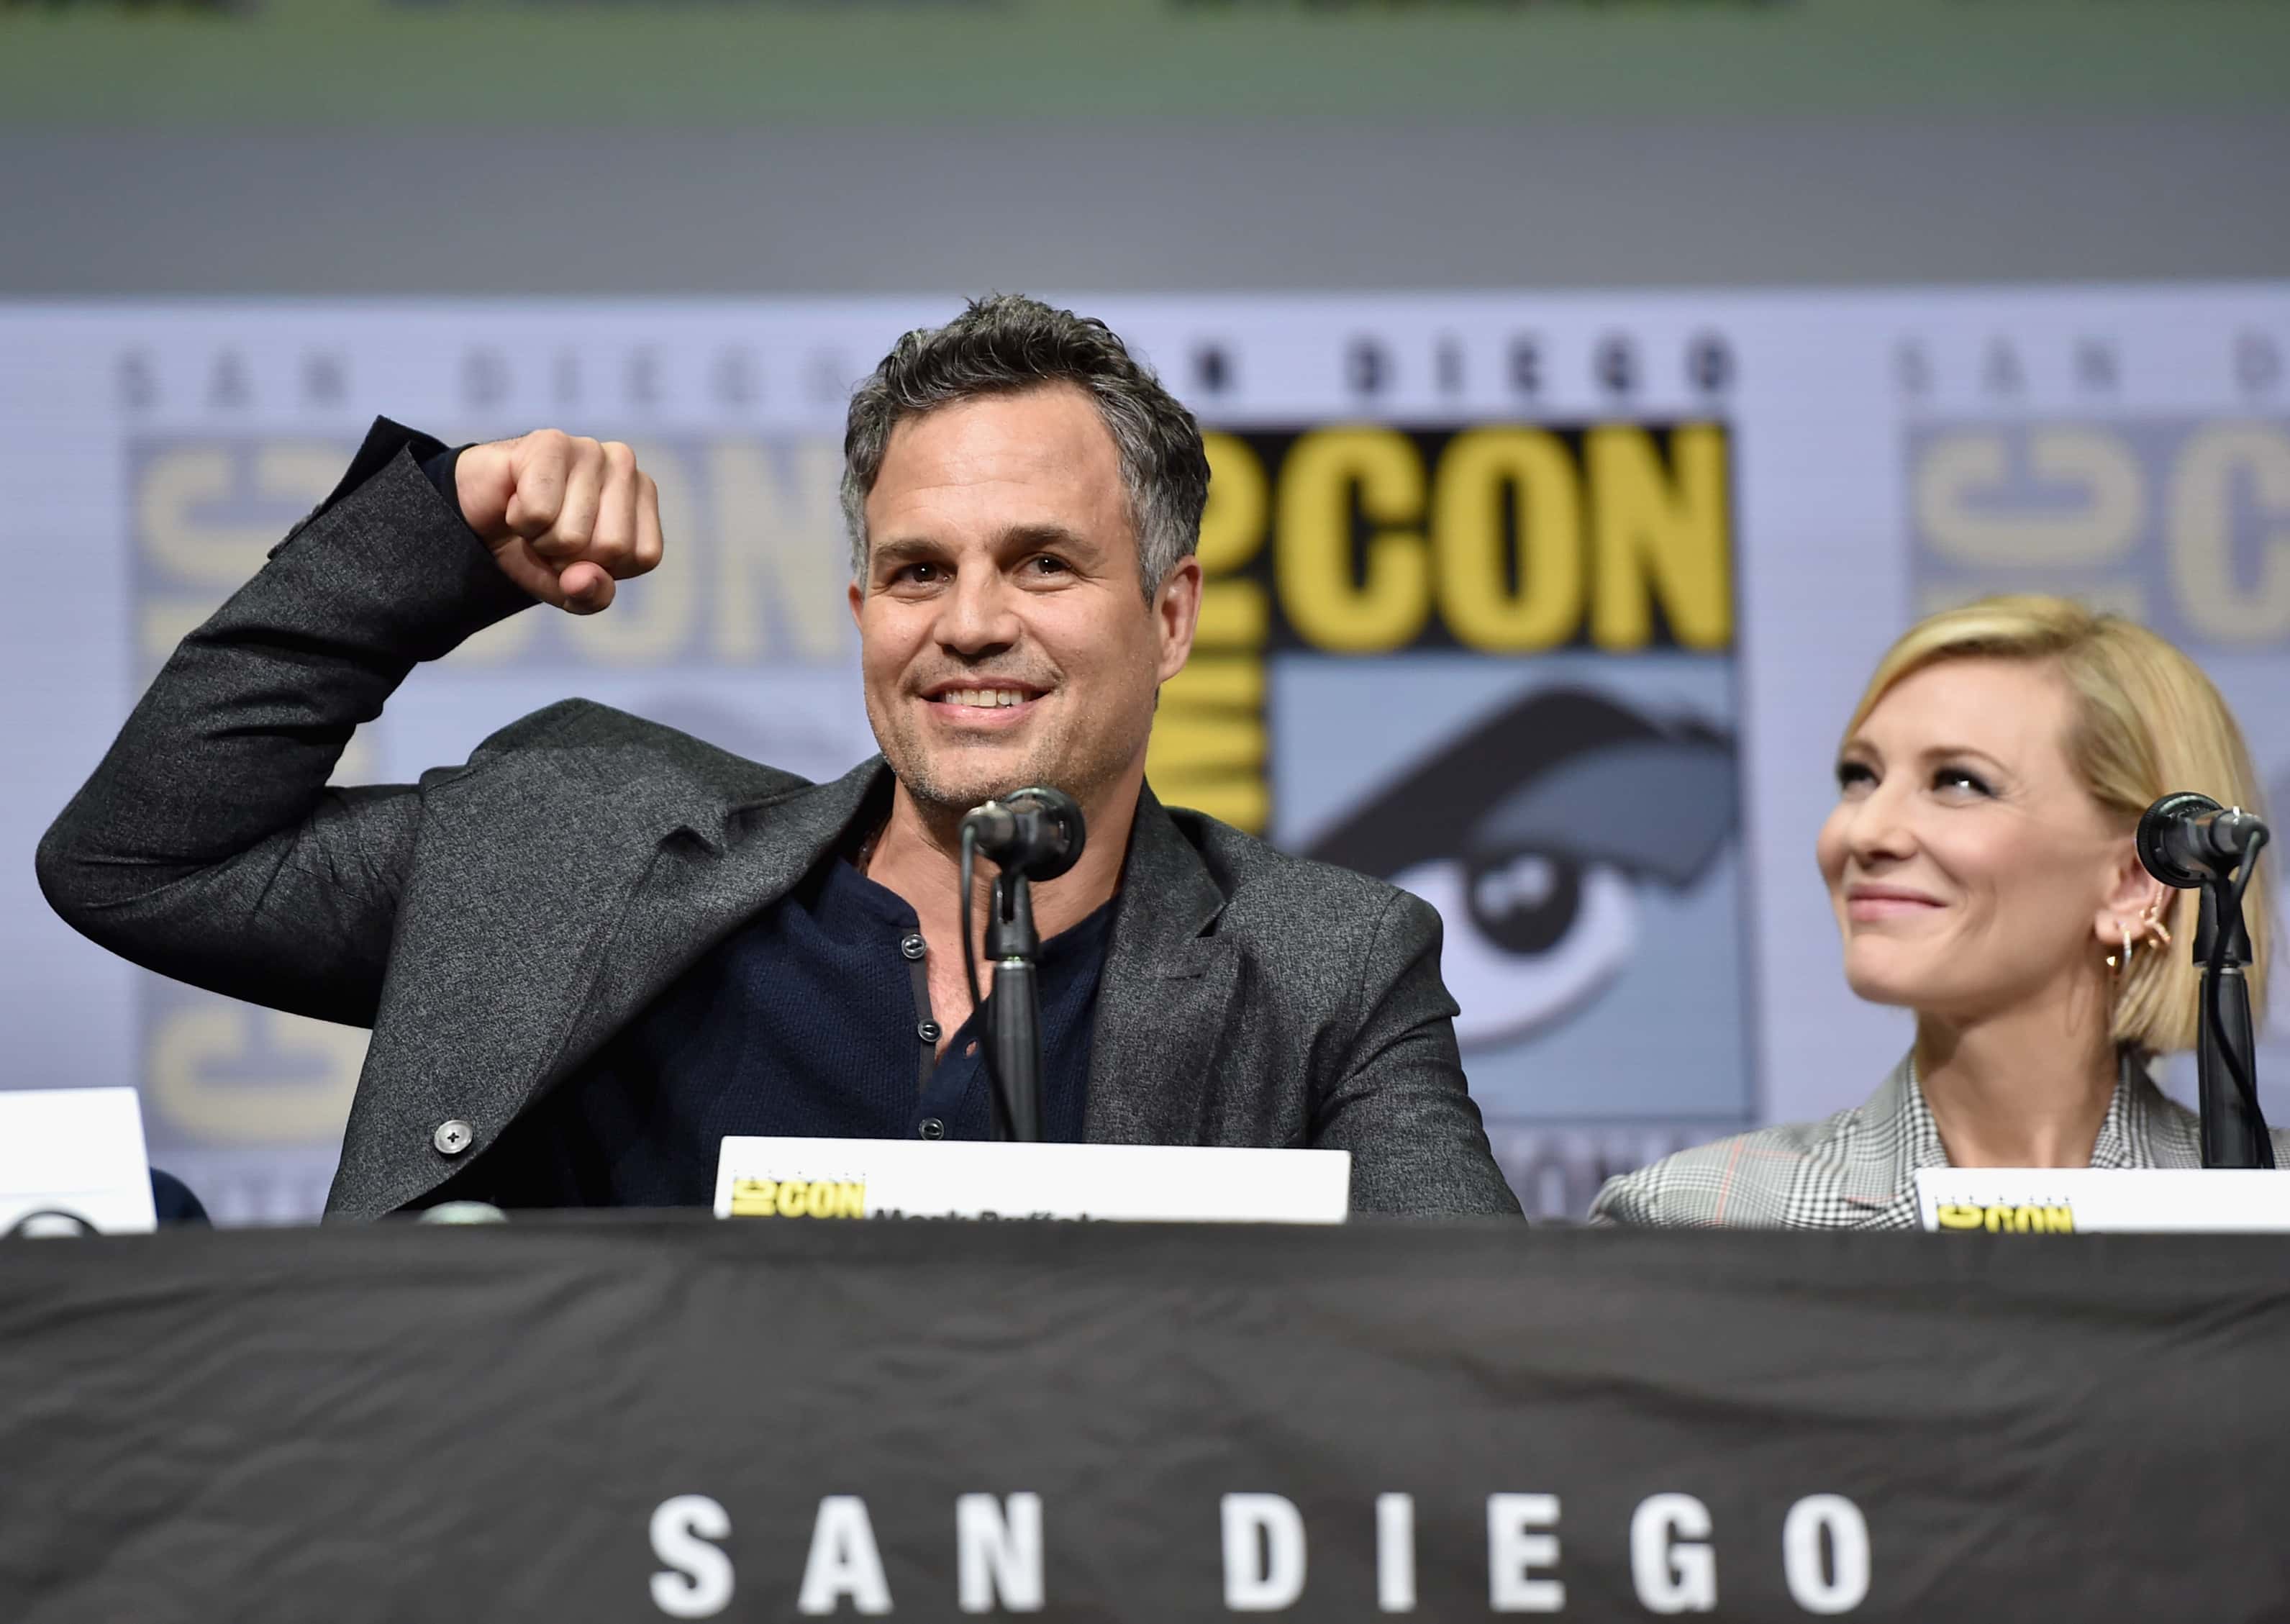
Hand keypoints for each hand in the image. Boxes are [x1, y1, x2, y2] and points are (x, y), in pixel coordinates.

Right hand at [454, 430, 662, 613]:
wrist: (479, 516)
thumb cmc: (536, 546)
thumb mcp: (571, 588)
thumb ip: (591, 596)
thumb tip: (583, 579)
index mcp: (643, 498)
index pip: (642, 557)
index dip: (600, 567)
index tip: (578, 548)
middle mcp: (625, 465)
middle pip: (611, 547)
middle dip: (569, 556)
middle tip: (550, 530)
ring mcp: (590, 449)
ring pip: (573, 535)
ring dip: (541, 539)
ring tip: (534, 515)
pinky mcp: (551, 442)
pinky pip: (540, 513)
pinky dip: (521, 520)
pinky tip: (517, 499)